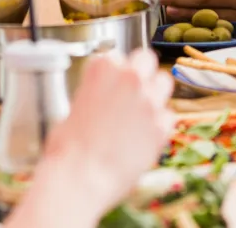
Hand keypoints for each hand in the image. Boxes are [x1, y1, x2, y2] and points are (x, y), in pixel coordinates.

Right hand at [19, 49, 173, 224]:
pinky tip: (145, 136)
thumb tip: (99, 101)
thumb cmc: (67, 150)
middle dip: (141, 71)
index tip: (110, 84)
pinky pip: (168, 115)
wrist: (80, 179)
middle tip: (133, 90)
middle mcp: (130, 78)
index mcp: (102, 69)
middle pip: (146, 58)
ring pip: (164, 81)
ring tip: (142, 111)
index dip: (114, 72)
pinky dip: (159, 123)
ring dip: (155, 92)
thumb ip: (92, 95)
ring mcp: (149, 100)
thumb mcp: (71, 110)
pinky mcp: (162, 125)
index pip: (116, 56)